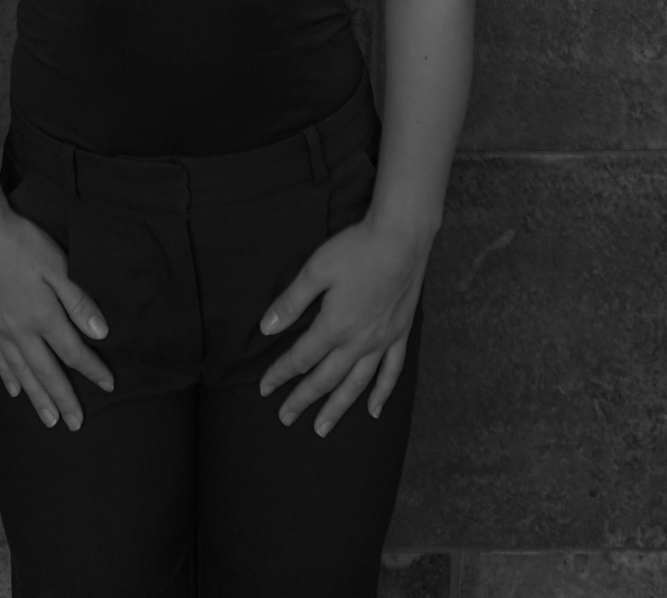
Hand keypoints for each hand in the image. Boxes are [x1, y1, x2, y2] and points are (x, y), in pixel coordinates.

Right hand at [0, 203, 113, 430]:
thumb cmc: (21, 242)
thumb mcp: (58, 265)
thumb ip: (78, 301)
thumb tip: (100, 333)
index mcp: (43, 316)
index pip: (73, 352)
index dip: (92, 370)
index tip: (108, 385)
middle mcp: (20, 330)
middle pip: (47, 372)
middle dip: (64, 399)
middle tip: (76, 425)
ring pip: (21, 372)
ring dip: (37, 398)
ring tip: (48, 420)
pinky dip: (7, 376)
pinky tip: (14, 390)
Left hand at [258, 217, 428, 434]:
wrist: (402, 237)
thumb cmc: (357, 249)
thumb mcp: (316, 270)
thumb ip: (291, 301)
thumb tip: (266, 327)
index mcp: (334, 326)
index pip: (300, 358)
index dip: (280, 374)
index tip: (265, 388)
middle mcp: (358, 342)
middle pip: (325, 378)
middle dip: (303, 399)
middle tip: (285, 418)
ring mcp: (382, 341)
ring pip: (357, 384)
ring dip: (338, 408)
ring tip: (322, 429)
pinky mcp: (400, 334)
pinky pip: (391, 372)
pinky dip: (382, 393)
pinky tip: (374, 411)